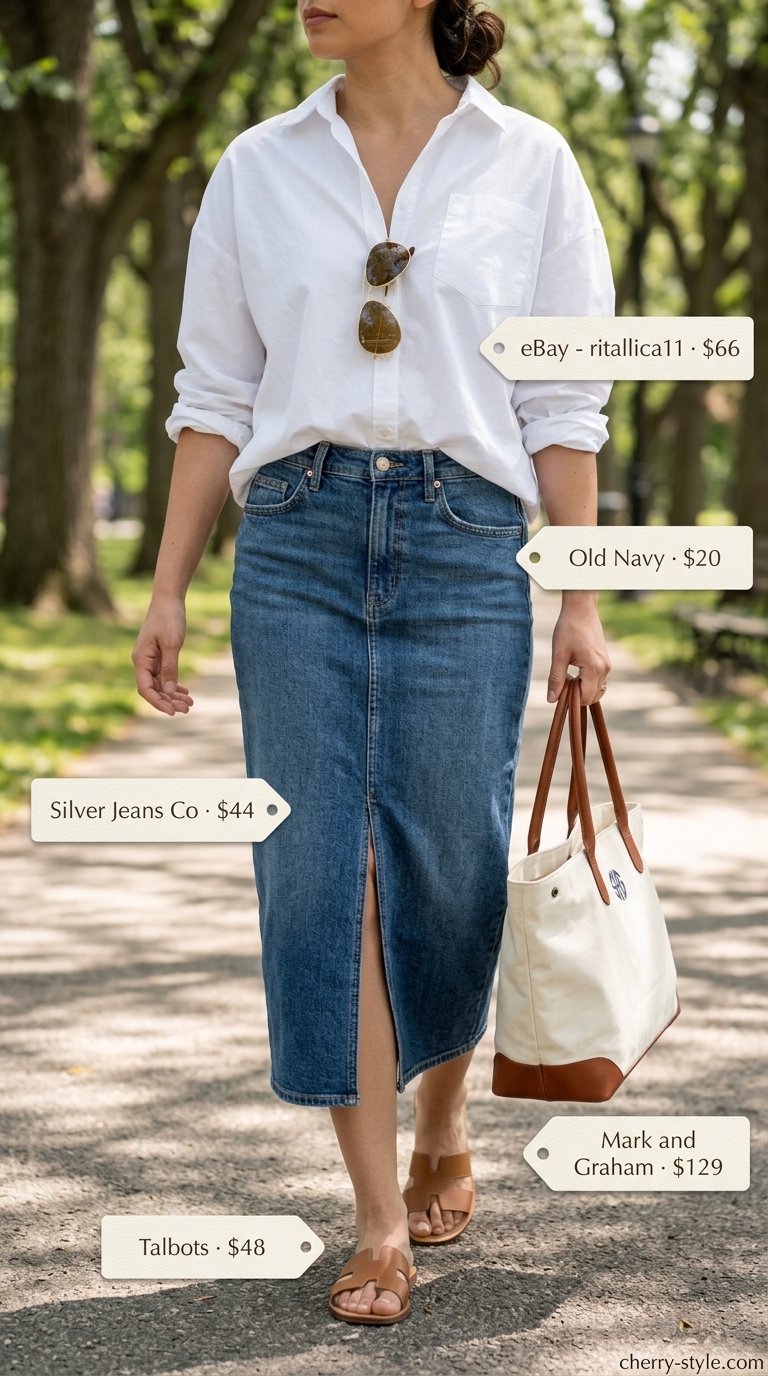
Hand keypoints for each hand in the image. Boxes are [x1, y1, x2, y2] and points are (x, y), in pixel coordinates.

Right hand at [132, 598, 193, 715]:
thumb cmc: (169, 618)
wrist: (168, 599)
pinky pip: (164, 675)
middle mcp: (142, 662)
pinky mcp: (158, 655)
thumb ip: (170, 668)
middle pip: (153, 689)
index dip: (158, 702)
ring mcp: (150, 659)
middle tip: (187, 709)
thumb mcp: (171, 644)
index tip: (172, 712)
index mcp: (140, 659)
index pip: (145, 689)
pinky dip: (174, 684)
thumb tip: (169, 691)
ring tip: (189, 703)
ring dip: (173, 695)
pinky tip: (185, 691)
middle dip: (169, 701)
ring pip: (160, 684)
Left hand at [547, 592, 610, 705]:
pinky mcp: (605, 661)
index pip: (586, 698)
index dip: (571, 699)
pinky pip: (598, 679)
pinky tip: (574, 671)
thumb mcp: (558, 654)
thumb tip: (552, 700)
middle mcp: (605, 668)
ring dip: (582, 689)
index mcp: (594, 668)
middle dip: (577, 696)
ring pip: (597, 689)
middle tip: (562, 683)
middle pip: (593, 697)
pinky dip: (587, 681)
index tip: (559, 690)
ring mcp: (607, 665)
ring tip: (568, 676)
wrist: (581, 609)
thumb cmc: (568, 629)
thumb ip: (556, 679)